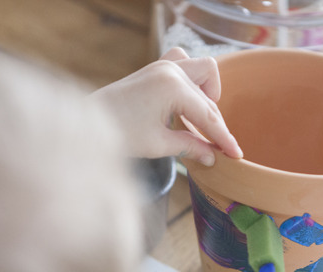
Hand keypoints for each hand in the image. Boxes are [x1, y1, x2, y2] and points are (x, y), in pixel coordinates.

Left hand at [92, 47, 241, 165]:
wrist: (85, 122)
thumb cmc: (118, 133)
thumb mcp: (159, 144)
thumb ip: (191, 147)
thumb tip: (213, 157)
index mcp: (172, 86)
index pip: (208, 116)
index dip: (224, 138)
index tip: (236, 154)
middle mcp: (170, 70)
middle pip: (208, 96)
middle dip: (215, 122)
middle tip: (217, 147)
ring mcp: (162, 65)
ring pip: (202, 70)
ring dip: (207, 93)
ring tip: (199, 120)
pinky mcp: (154, 69)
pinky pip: (184, 64)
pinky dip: (192, 81)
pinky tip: (186, 104)